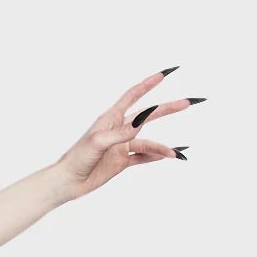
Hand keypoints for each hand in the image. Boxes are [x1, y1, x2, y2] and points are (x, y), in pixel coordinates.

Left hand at [54, 67, 203, 202]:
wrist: (69, 181)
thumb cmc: (78, 158)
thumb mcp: (98, 142)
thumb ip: (120, 133)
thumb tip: (141, 122)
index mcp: (110, 118)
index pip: (132, 96)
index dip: (148, 84)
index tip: (163, 74)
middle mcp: (118, 129)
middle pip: (148, 115)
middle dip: (167, 109)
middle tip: (188, 102)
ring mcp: (121, 146)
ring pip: (147, 142)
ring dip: (161, 147)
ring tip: (175, 153)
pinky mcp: (122, 161)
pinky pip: (143, 157)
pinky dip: (155, 156)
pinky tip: (168, 155)